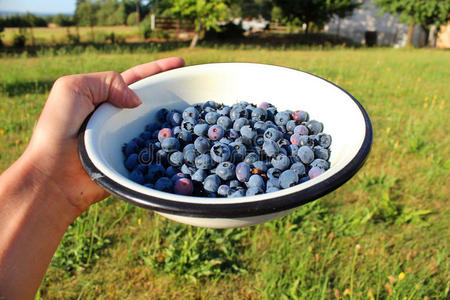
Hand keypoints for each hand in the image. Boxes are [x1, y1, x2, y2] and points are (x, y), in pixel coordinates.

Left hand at [25, 57, 184, 213]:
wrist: (55, 175)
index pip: (137, 78)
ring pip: (159, 126)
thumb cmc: (58, 130)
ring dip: (177, 122)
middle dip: (173, 94)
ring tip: (199, 115)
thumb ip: (106, 82)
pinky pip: (157, 152)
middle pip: (153, 101)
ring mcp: (128, 140)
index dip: (158, 69)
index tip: (180, 64)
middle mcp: (119, 118)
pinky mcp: (134, 162)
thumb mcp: (73, 89)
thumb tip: (138, 101)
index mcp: (105, 97)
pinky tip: (188, 146)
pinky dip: (171, 148)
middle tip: (196, 90)